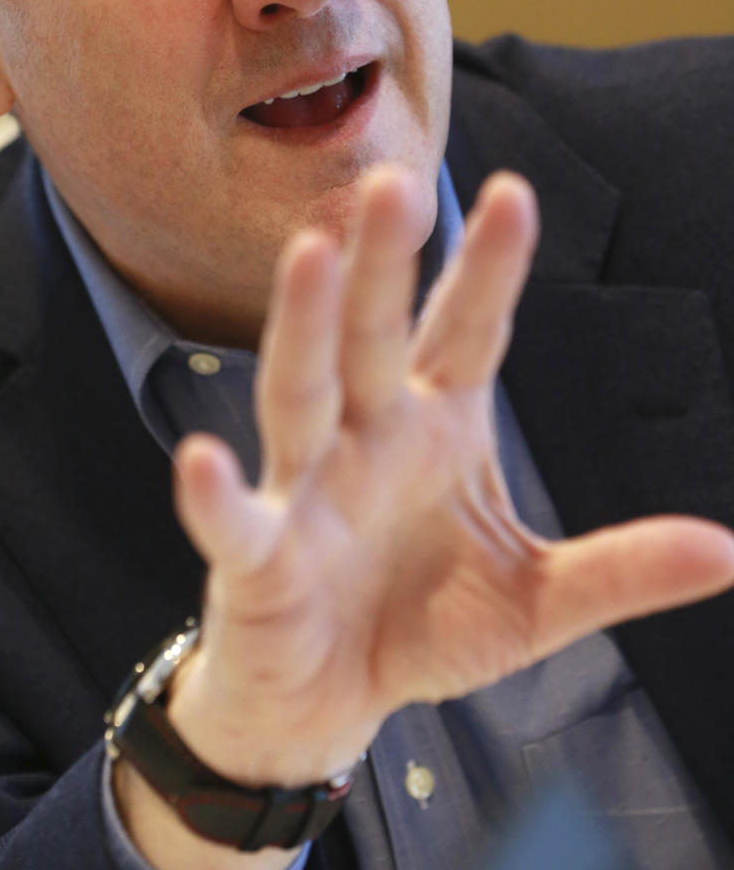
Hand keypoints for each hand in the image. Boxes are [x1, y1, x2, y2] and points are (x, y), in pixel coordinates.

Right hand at [168, 166, 733, 789]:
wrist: (327, 700)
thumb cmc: (422, 625)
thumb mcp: (536, 602)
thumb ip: (618, 570)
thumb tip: (726, 550)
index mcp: (436, 426)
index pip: (469, 333)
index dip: (489, 269)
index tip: (516, 193)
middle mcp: (367, 437)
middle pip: (376, 335)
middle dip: (385, 262)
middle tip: (393, 181)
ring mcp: (307, 489)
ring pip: (302, 391)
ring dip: (305, 324)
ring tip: (310, 254)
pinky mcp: (258, 559)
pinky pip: (237, 522)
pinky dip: (215, 496)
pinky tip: (201, 460)